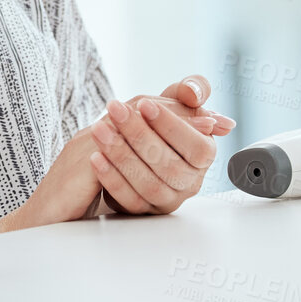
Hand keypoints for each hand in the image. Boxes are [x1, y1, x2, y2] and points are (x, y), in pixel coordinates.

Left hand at [90, 75, 232, 214]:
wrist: (135, 144)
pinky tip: (96, 158)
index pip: (197, 146)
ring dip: (121, 155)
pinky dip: (112, 179)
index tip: (144, 104)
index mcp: (204, 155)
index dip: (171, 126)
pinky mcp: (144, 210)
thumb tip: (195, 93)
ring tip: (99, 130)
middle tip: (114, 110)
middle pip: (170, 165)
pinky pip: (130, 200)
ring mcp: (168, 199)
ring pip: (149, 184)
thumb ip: (190, 91)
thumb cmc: (158, 120)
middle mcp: (190, 181)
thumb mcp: (176, 101)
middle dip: (139, 135)